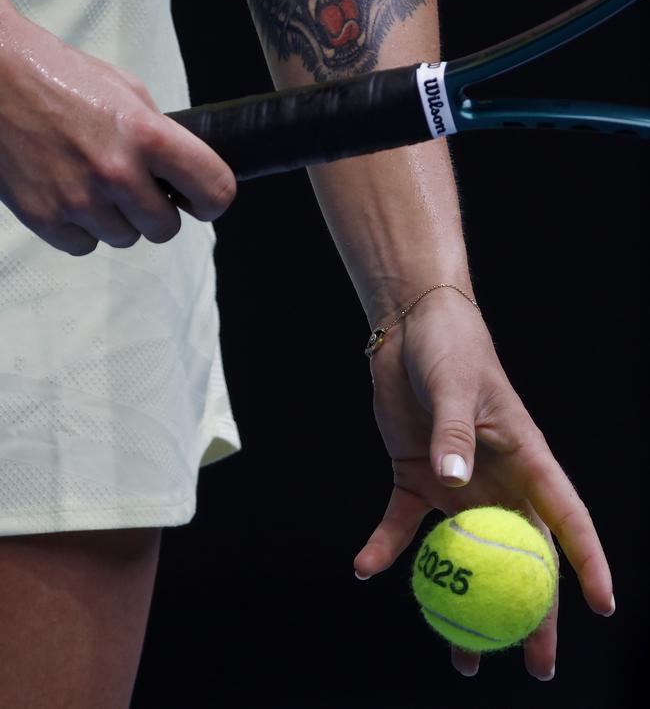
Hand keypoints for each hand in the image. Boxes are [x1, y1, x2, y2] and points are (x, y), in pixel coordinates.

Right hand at [0, 0, 235, 254]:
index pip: (215, 191)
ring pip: (125, 239)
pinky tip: (68, 193)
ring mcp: (79, 200)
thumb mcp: (128, 91)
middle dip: (157, 212)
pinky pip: (85, 246)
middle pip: (166, 229)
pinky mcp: (45, 219)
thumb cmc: (62, 77)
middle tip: (137, 188)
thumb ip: (162, 135)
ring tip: (93, 181)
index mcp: (147, 134)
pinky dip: (81, 229)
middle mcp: (117, 172)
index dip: (212, 201)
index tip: (198, 200)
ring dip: (117, 218)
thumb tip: (186, 176)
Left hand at [352, 286, 613, 679]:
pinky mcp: (415, 477)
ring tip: (462, 657)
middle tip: (535, 664)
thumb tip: (454, 483)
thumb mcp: (456, 386)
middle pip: (521, 555)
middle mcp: (496, 479)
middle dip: (531, 610)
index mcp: (525, 457)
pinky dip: (385, 547)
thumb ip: (455, 433)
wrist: (410, 327)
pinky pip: (403, 524)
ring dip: (462, 602)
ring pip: (466, 555)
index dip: (587, 562)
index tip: (602, 608)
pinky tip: (364, 568)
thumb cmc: (450, 348)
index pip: (566, 516)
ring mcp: (455, 483)